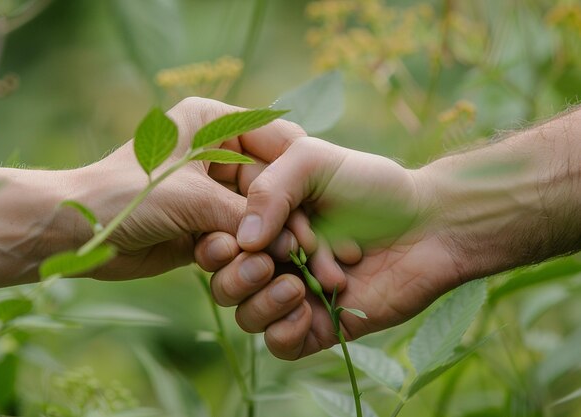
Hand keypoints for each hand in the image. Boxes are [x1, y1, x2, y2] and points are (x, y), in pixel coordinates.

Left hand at [70, 97, 305, 279]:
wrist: (78, 232)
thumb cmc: (128, 196)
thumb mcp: (194, 198)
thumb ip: (245, 217)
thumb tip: (291, 244)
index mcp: (213, 123)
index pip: (274, 141)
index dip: (296, 176)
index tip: (317, 207)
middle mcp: (216, 153)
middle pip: (268, 184)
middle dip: (281, 217)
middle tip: (302, 249)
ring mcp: (210, 191)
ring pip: (255, 215)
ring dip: (260, 241)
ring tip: (273, 262)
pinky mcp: (204, 224)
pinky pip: (236, 239)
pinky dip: (241, 256)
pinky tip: (246, 269)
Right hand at [195, 137, 460, 359]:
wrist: (430, 223)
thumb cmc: (374, 185)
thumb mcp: (315, 161)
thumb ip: (271, 188)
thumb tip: (241, 240)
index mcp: (268, 224)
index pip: (219, 244)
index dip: (222, 245)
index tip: (250, 236)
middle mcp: (276, 260)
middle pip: (225, 284)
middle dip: (239, 276)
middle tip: (273, 262)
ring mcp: (297, 294)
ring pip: (247, 317)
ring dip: (264, 303)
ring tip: (300, 285)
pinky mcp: (321, 325)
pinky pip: (281, 345)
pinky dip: (283, 332)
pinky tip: (307, 311)